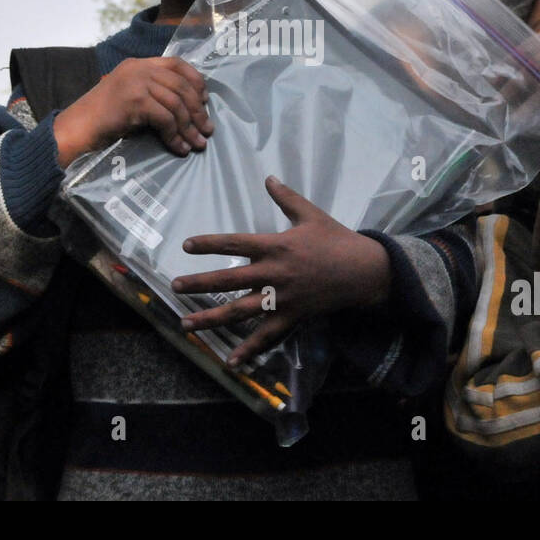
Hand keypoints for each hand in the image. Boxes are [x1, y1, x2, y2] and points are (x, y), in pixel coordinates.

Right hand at [53, 56, 212, 166]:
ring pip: (176, 103)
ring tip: (197, 144)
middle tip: (207, 129)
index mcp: (139, 64)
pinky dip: (175, 136)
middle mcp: (139, 69)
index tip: (205, 99)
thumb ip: (153, 92)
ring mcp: (135, 83)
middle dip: (198, 110)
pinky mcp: (134, 101)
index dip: (196, 80)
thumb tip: (189, 107)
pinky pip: (165, 119)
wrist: (76, 129)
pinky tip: (178, 149)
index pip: (177, 63)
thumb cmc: (102, 118)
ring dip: (190, 127)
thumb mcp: (129, 96)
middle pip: (181, 85)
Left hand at [173, 176, 390, 365]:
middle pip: (229, 280)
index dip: (209, 244)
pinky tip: (231, 361)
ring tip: (186, 325)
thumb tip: (268, 178)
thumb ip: (286, 197)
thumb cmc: (336, 240)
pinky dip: (249, 350)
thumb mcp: (311, 214)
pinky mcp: (292, 317)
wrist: (364, 271)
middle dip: (199, 284)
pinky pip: (267, 336)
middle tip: (175, 286)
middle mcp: (273, 273)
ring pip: (239, 312)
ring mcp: (281, 299)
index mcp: (275, 246)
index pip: (235, 243)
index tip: (186, 245)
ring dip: (211, 319)